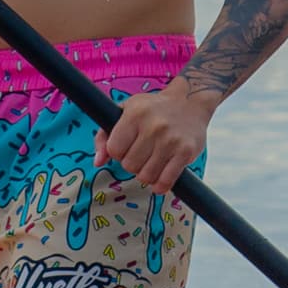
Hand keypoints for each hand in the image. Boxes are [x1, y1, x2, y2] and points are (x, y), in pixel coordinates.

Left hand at [97, 75, 214, 194]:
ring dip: (146, 174)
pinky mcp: (186, 152)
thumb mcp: (125, 111)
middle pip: (129, 165)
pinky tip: (160, 179)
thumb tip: (98, 162)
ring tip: (151, 162)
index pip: (114, 150)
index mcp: (135, 113)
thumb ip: (105, 135)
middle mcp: (153, 126)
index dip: (118, 152)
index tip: (126, 147)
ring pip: (146, 176)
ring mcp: (171, 140)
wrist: (189, 102)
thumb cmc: (152, 108)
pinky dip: (160, 186)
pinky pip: (166, 181)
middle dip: (132, 163)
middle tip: (141, 154)